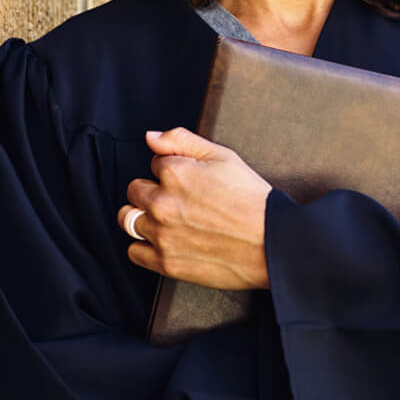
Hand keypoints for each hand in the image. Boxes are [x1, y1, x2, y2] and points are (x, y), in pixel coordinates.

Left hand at [117, 127, 271, 289]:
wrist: (270, 243)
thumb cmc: (251, 199)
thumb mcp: (223, 157)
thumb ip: (182, 140)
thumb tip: (149, 137)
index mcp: (175, 172)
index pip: (154, 162)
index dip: (171, 169)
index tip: (189, 181)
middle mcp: (162, 202)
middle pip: (134, 190)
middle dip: (152, 191)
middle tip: (179, 200)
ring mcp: (161, 234)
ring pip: (128, 219)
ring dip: (142, 216)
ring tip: (167, 220)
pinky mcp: (165, 262)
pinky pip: (134, 251)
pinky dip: (144, 246)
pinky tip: (164, 241)